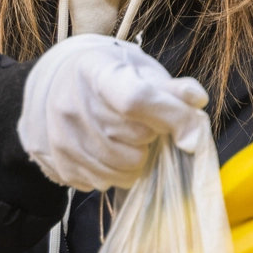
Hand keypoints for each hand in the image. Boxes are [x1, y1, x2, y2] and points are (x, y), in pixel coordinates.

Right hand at [18, 34, 208, 191]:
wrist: (55, 86)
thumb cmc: (108, 77)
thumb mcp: (139, 69)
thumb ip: (171, 87)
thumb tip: (197, 100)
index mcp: (95, 72)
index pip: (137, 99)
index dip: (170, 117)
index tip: (189, 129)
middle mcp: (70, 105)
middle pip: (135, 138)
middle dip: (150, 137)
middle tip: (142, 126)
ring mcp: (60, 138)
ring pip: (123, 169)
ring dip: (135, 160)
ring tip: (125, 141)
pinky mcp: (57, 165)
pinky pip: (104, 184)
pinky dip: (114, 173)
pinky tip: (107, 153)